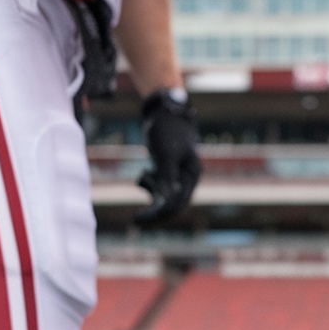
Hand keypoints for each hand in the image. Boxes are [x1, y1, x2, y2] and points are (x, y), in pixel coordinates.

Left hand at [135, 90, 200, 225]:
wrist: (165, 109)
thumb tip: (167, 201)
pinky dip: (150, 184)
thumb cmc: (166, 130)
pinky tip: (144, 173)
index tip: (141, 219)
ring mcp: (179, 174)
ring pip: (165, 197)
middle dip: (155, 211)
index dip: (160, 214)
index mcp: (192, 175)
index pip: (179, 204)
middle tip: (136, 220)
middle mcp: (188, 177)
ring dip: (152, 193)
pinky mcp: (169, 169)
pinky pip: (160, 187)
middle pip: (173, 205)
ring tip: (143, 176)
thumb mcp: (165, 155)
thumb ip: (167, 178)